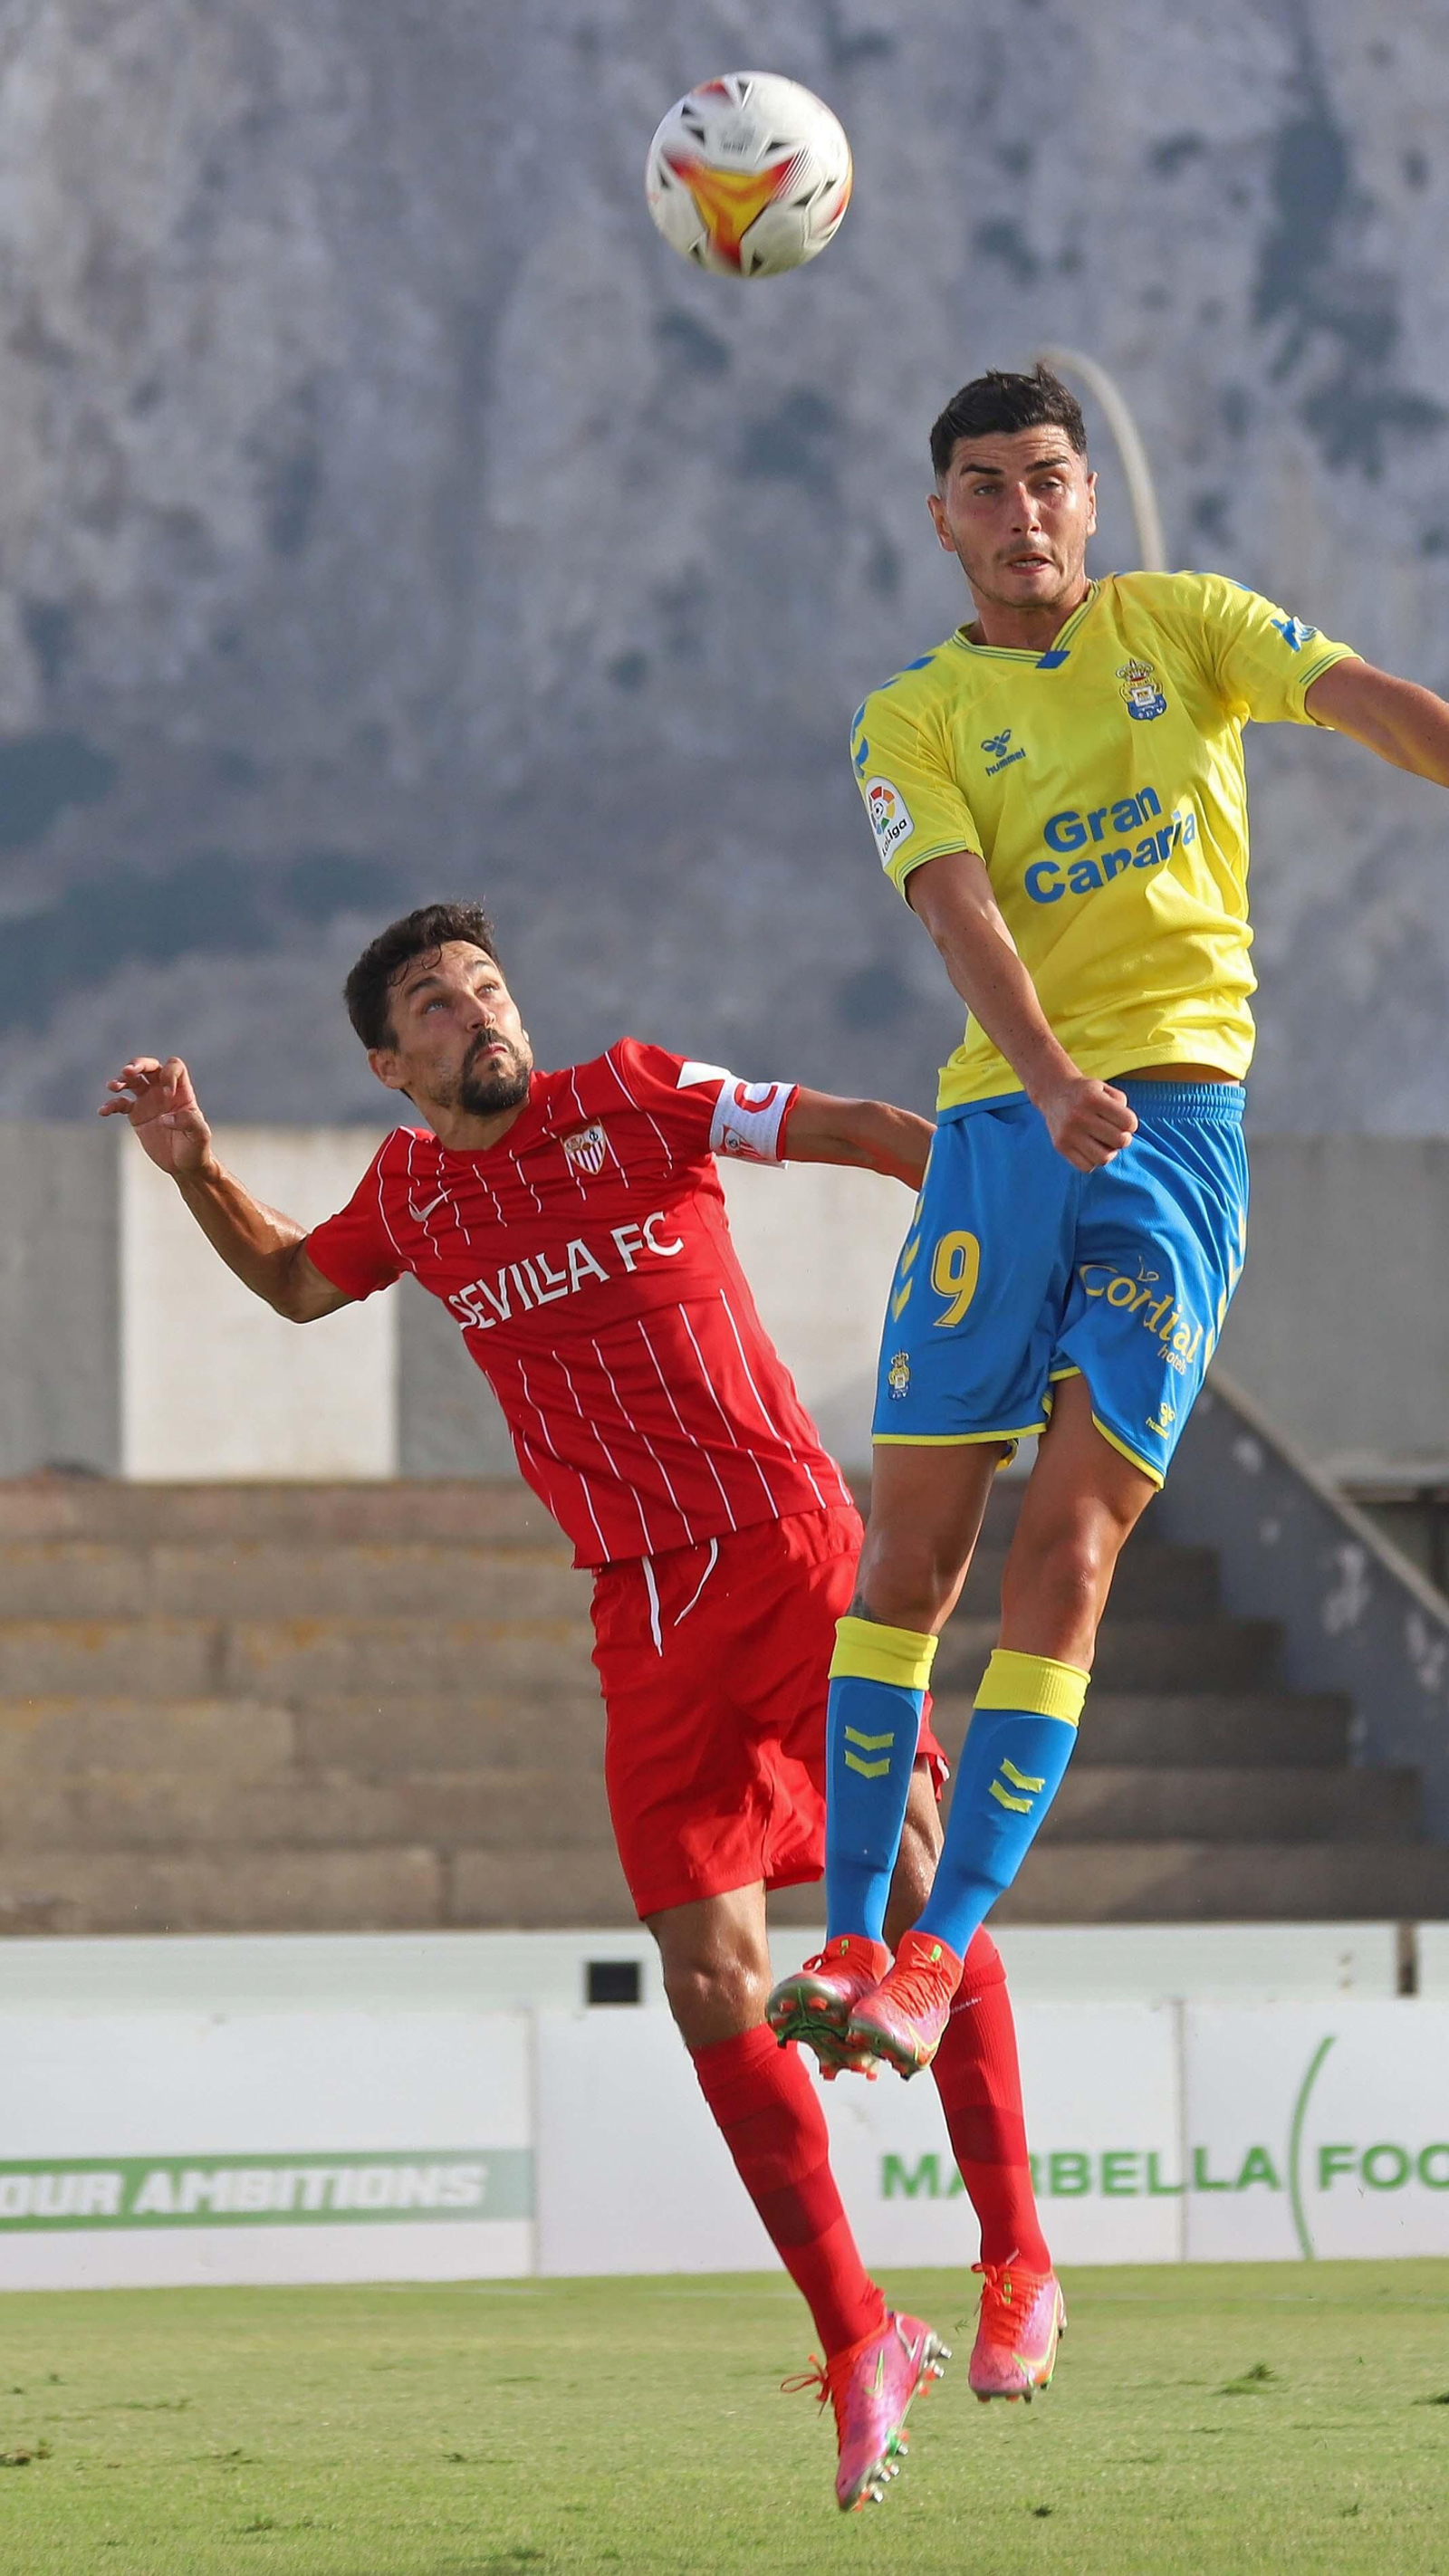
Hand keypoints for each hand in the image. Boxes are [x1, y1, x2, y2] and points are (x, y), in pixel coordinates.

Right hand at [99, 1056, 214, 1177]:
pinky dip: (111, 1105)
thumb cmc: (196, 1149)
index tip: (167, 1095)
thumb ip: (189, 1122)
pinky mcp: (137, 1115)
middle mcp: (164, 1092)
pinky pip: (121, 1104)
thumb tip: (165, 1118)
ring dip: (121, 1080)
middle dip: (139, 1064)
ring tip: (113, 1086)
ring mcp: (149, 1102)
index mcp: (182, 1092)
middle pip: (150, 1067)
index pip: (175, 1068)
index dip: (169, 1075)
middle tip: (128, 1071)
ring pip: (133, 1081)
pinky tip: (103, 1111)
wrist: (184, 1166)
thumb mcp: (200, 1136)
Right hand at [1034, 1072, 1136, 1171]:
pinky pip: (1087, 1166)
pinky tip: (1091, 1149)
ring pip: (1104, 1158)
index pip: (1128, 1122)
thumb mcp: (1105, 1089)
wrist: (1053, 1092)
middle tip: (1116, 1133)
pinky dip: (1093, 1161)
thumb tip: (1126, 1131)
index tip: (1124, 1121)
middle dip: (1124, 1139)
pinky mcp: (1060, 1146)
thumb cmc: (1087, 1093)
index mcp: (1093, 1099)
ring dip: (1110, 1153)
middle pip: (1119, 1141)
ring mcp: (1068, 1133)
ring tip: (1105, 1144)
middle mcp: (1079, 1116)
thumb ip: (1121, 1105)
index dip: (1131, 1124)